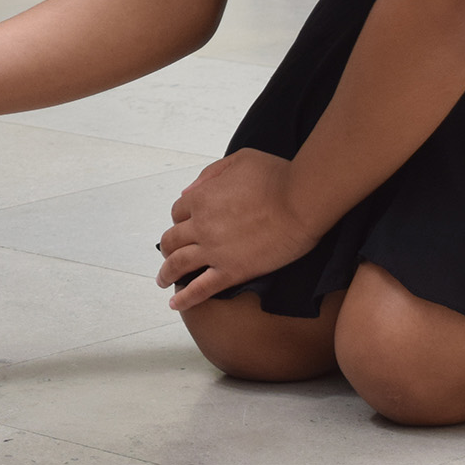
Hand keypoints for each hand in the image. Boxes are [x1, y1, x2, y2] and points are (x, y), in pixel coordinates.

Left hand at [155, 149, 324, 310]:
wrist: (301, 201)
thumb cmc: (276, 176)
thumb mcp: (238, 160)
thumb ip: (209, 174)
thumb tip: (187, 192)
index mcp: (202, 197)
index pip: (178, 211)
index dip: (180, 219)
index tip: (185, 226)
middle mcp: (201, 224)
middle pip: (171, 239)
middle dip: (167, 247)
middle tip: (169, 254)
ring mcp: (214, 250)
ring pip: (179, 265)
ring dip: (167, 273)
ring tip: (163, 281)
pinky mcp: (233, 271)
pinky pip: (201, 288)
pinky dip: (185, 298)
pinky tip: (176, 304)